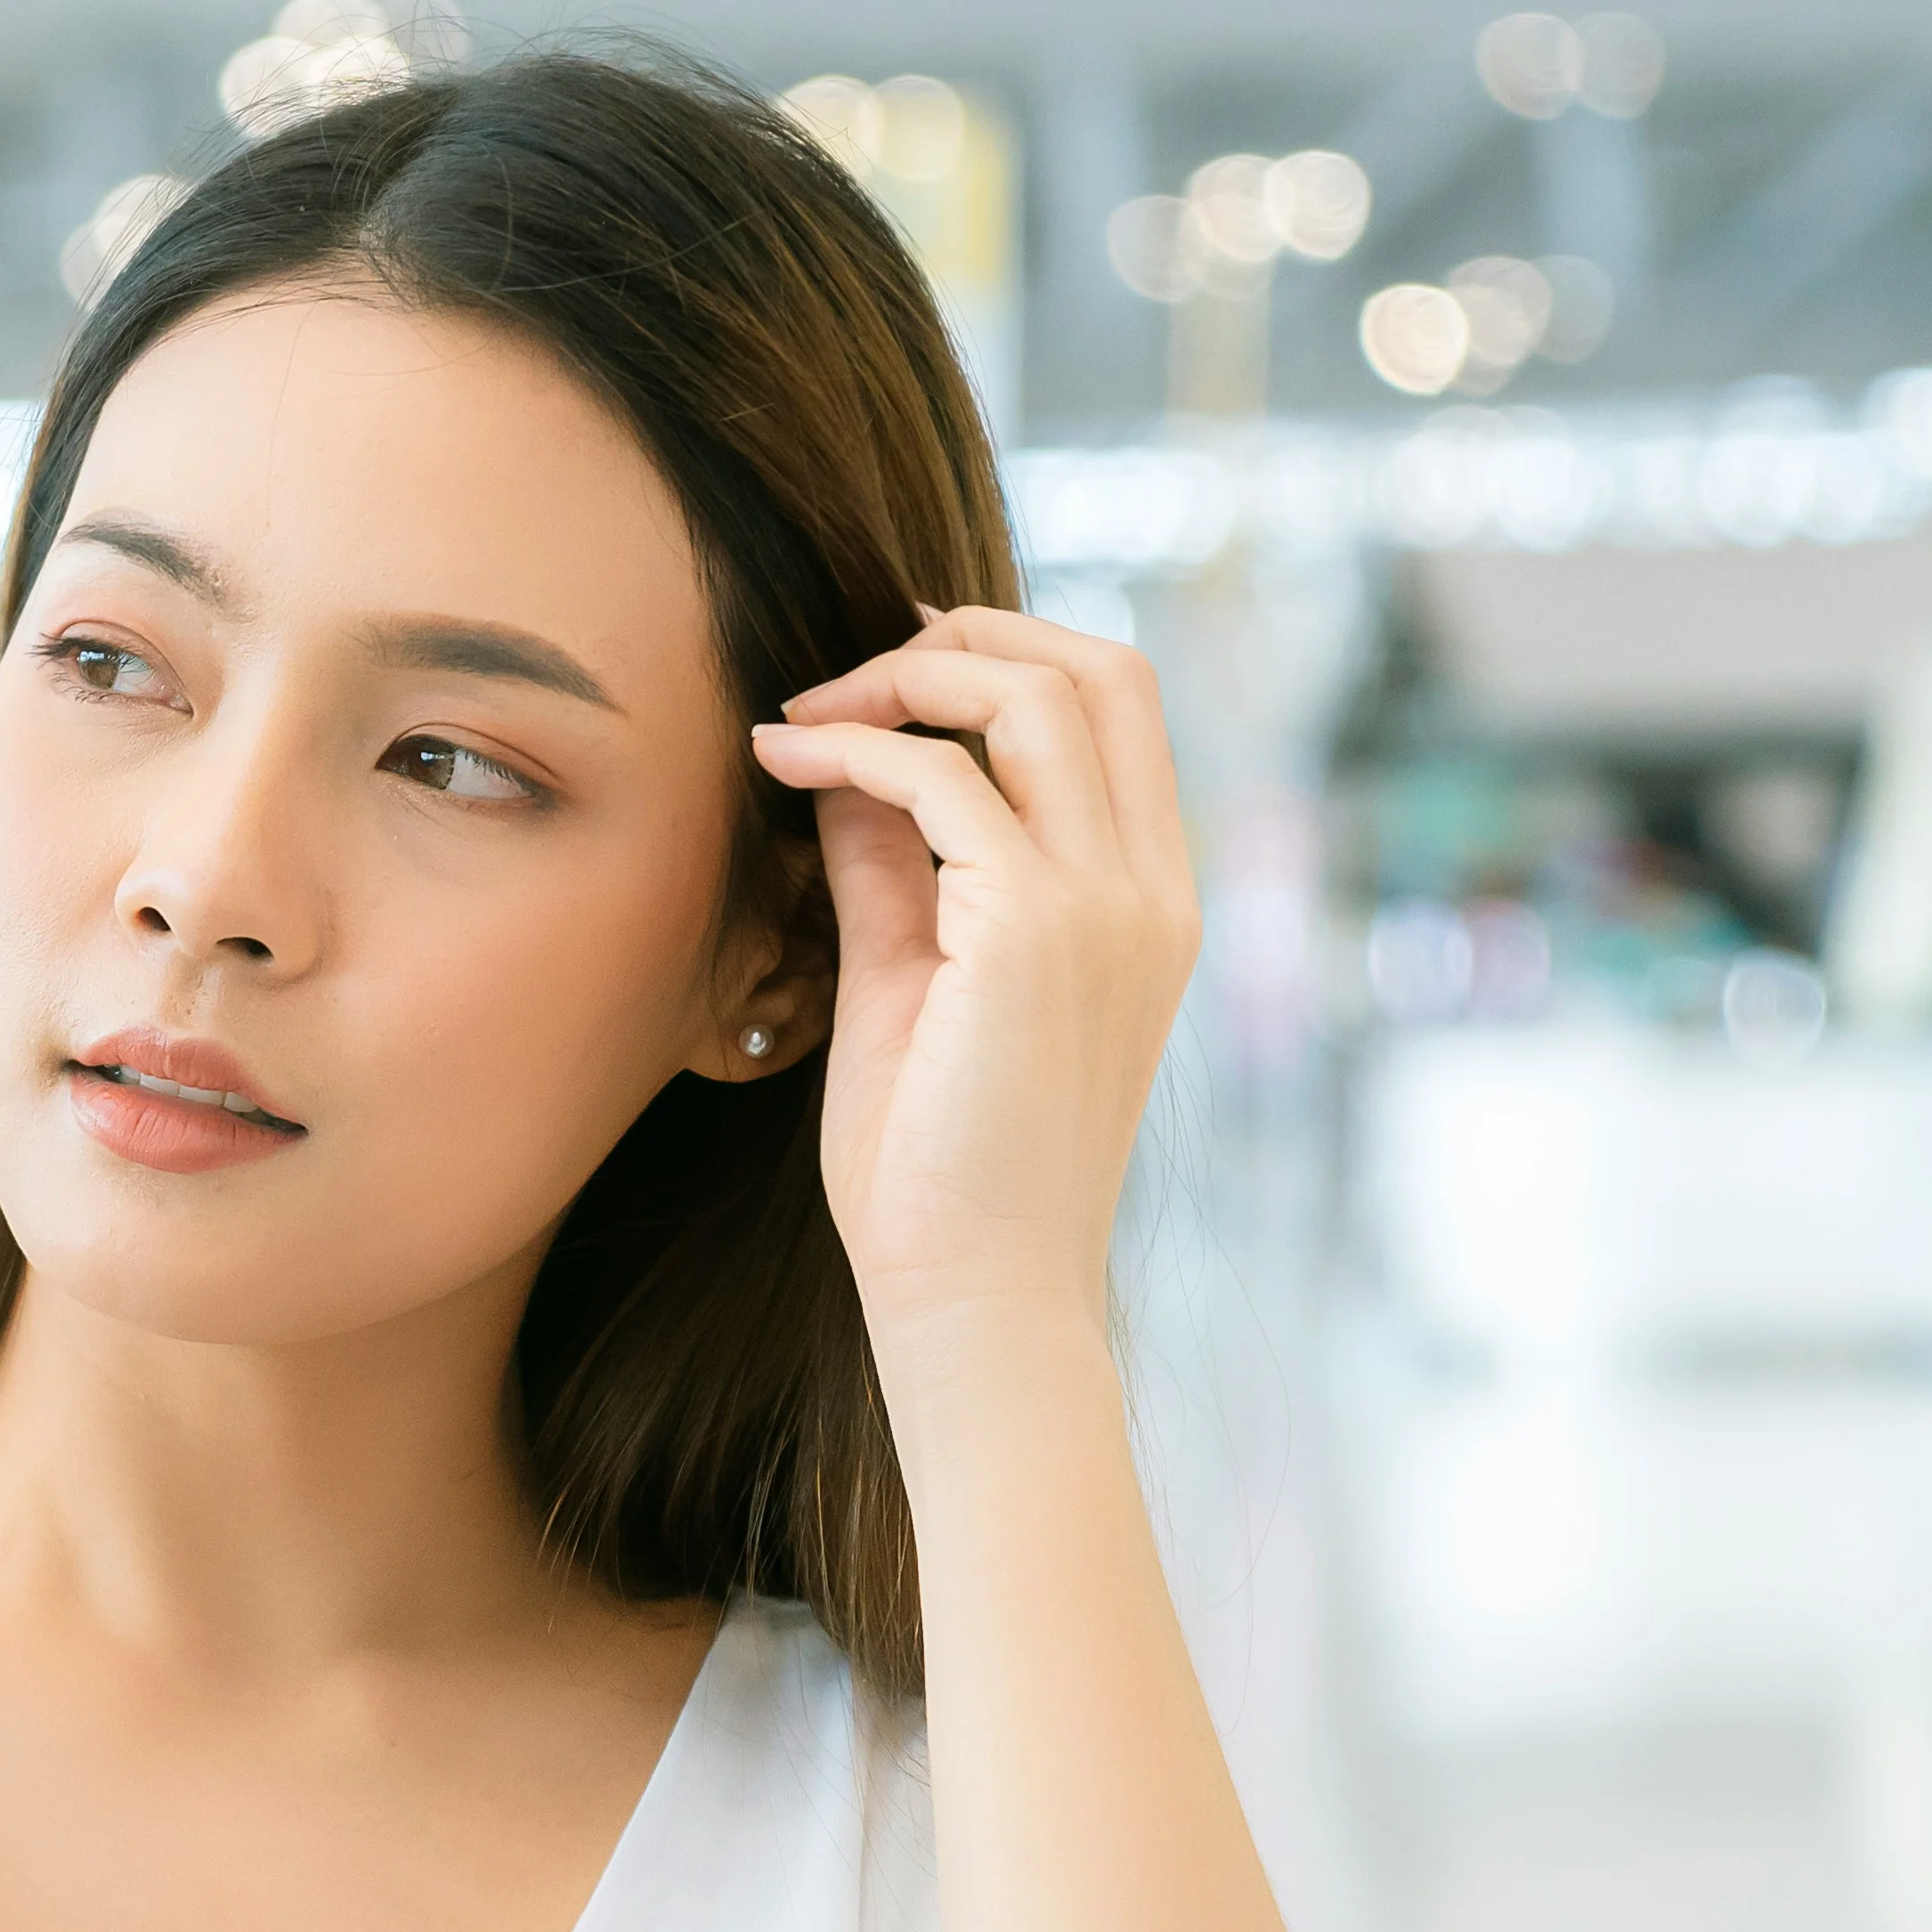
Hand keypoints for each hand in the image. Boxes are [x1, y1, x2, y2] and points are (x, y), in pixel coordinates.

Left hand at [749, 608, 1202, 1356]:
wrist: (973, 1294)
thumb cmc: (938, 1167)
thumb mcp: (915, 980)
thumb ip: (898, 865)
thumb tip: (851, 760)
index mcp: (1147, 899)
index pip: (1116, 708)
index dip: (1004, 654)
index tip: (886, 674)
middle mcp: (1150, 888)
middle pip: (1098, 667)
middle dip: (964, 637)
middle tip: (843, 670)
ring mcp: (1108, 905)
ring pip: (1034, 696)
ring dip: (902, 680)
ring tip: (800, 715)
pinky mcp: (1038, 932)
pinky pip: (946, 782)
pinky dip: (856, 749)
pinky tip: (780, 761)